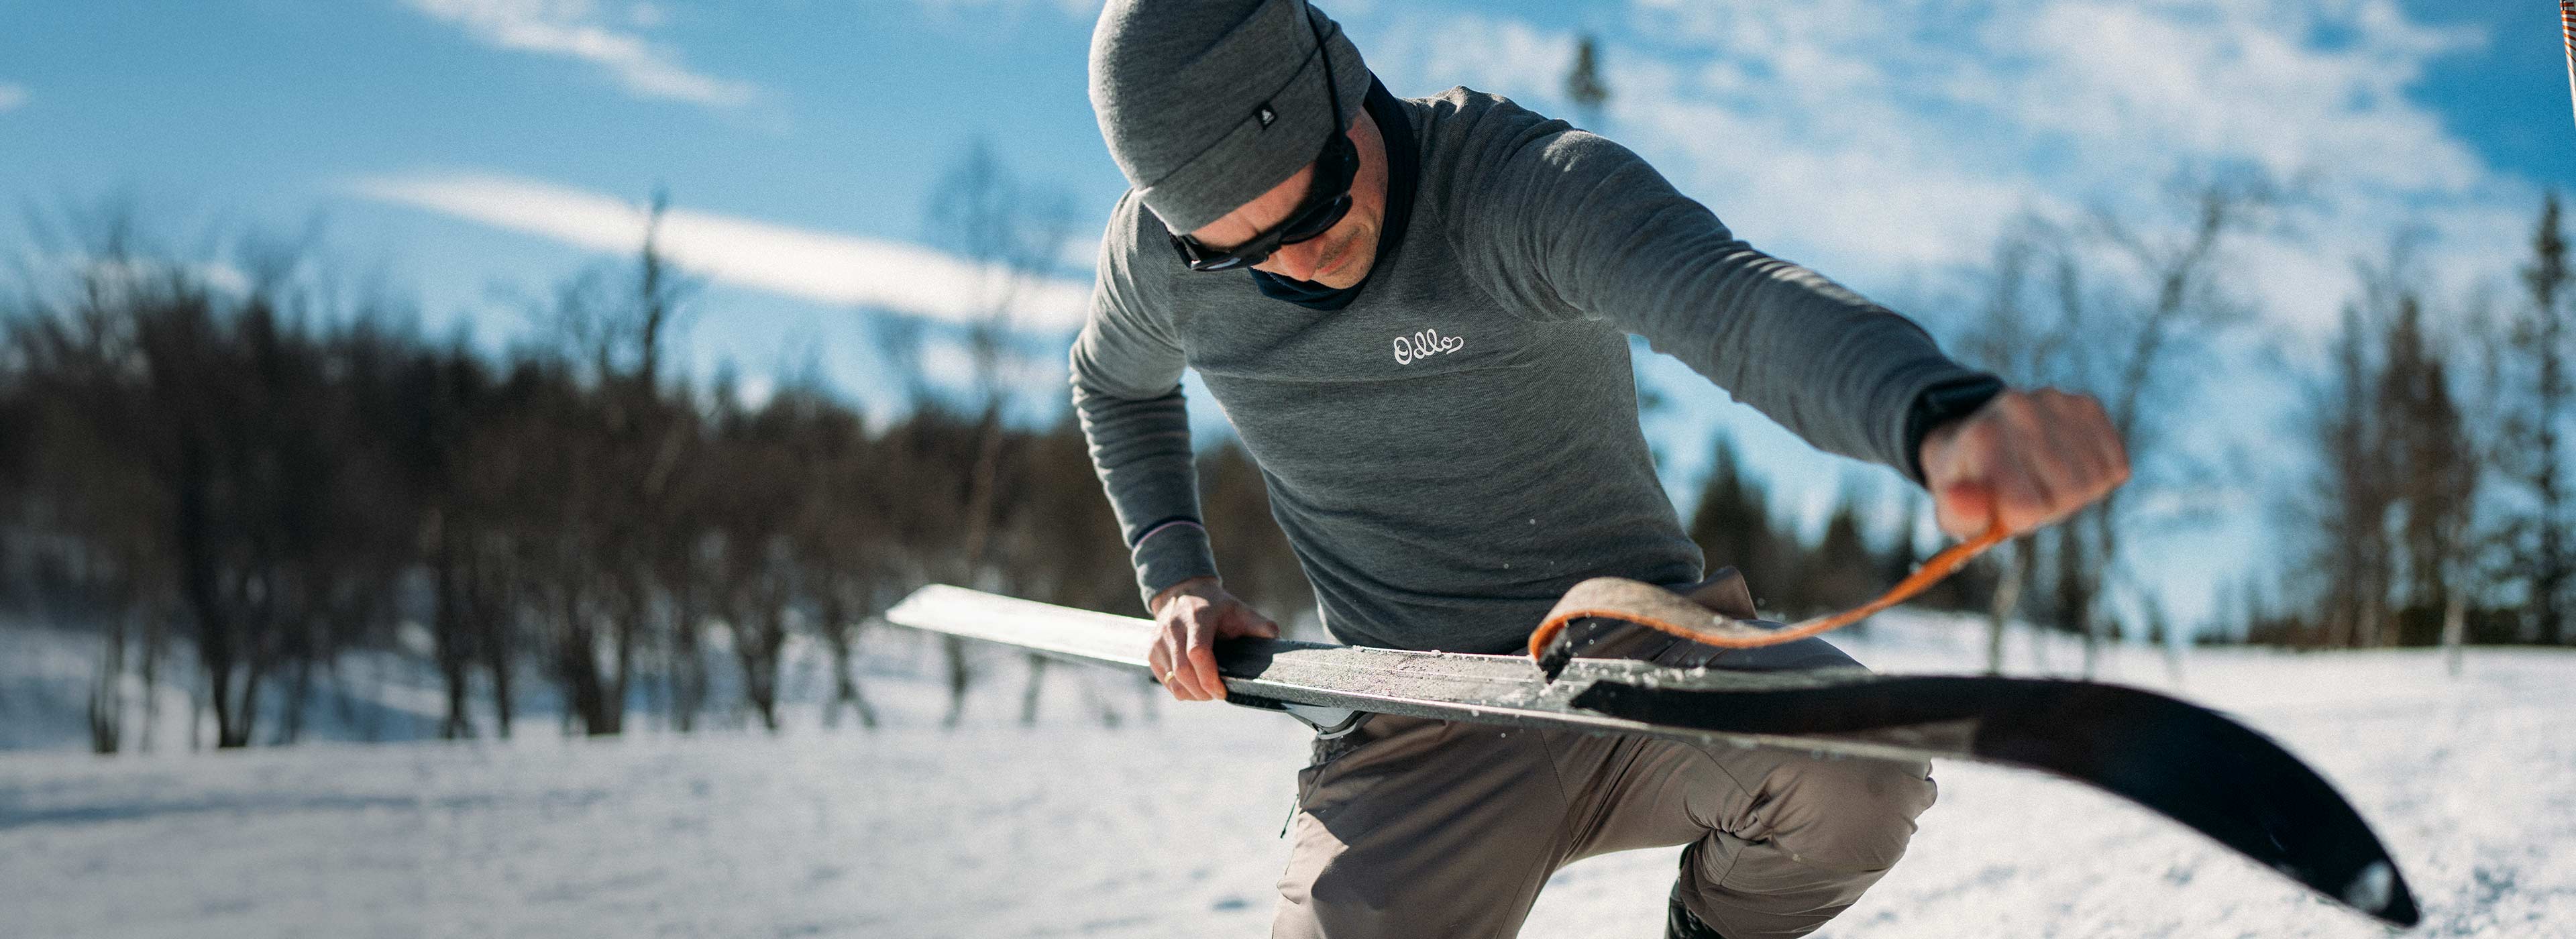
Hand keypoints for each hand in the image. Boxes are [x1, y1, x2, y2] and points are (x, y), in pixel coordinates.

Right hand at [1145, 577, 1278, 701]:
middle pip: (1183, 671)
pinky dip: (1181, 690)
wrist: (1182, 592)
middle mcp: (1173, 628)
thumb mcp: (1239, 609)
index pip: (1197, 653)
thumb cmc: (1215, 606)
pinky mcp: (1152, 651)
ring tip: (1207, 692)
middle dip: (1202, 691)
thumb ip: (1259, 624)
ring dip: (1192, 694)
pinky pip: (1165, 680)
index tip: (1222, 691)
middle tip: (1218, 694)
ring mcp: (1159, 640)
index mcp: (1197, 617)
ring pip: (1172, 680)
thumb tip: (1276, 639)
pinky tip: (1195, 686)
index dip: (1209, 678)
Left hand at [1918, 388, 2130, 539]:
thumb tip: (1958, 500)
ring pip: (2093, 481)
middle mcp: (2017, 408)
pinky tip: (2070, 466)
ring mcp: (2055, 401)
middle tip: (2027, 490)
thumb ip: (1958, 512)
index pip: (2026, 506)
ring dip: (2075, 494)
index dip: (2021, 519)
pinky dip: (2099, 477)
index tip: (2004, 505)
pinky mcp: (2087, 404)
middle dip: (2050, 506)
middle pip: (2068, 494)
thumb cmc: (1972, 486)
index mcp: (1982, 436)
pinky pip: (2116, 466)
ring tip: (2044, 478)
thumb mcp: (1954, 510)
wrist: (1984, 441)